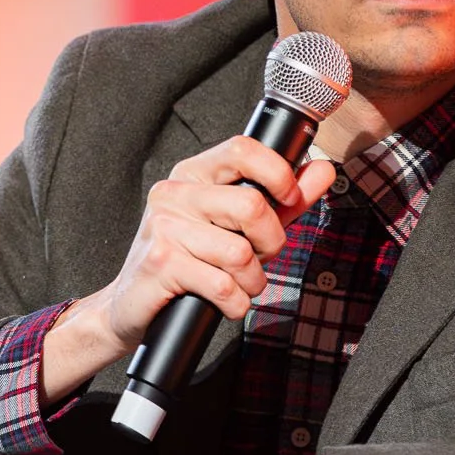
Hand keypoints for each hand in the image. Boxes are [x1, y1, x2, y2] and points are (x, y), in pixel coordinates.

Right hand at [41, 138, 334, 402]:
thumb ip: (283, 199)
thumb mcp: (239, 225)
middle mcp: (174, 193)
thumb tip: (323, 169)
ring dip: (253, 281)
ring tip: (240, 285)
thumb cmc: (190, 261)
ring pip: (240, 253)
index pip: (242, 149)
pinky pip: (222, 285)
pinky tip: (225, 302)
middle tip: (262, 257)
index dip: (278, 172)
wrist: (131, 306)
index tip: (290, 198)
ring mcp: (163, 227)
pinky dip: (235, 303)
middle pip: (251, 206)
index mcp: (193, 174)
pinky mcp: (160, 264)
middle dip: (272, 242)